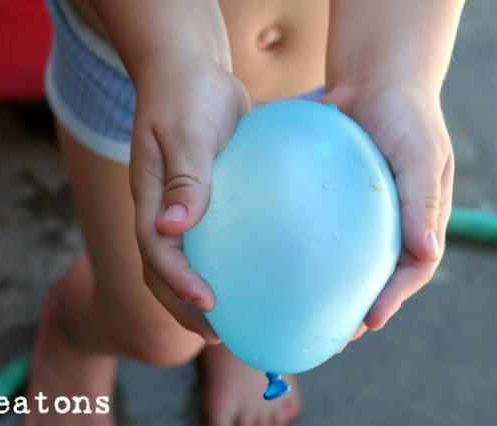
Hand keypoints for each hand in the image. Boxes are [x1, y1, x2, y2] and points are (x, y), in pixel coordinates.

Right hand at [130, 58, 249, 342]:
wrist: (188, 74)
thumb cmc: (186, 95)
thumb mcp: (186, 129)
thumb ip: (184, 177)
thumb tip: (174, 227)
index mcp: (150, 196)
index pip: (155, 249)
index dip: (176, 282)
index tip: (207, 302)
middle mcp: (159, 209)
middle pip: (160, 269)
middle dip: (182, 305)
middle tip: (215, 334)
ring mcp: (176, 208)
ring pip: (179, 262)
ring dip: (195, 296)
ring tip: (227, 322)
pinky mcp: (199, 201)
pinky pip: (204, 243)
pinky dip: (218, 267)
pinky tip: (246, 278)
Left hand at [324, 82, 453, 344]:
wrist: (374, 78)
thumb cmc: (404, 113)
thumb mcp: (421, 153)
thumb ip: (422, 200)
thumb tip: (426, 252)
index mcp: (419, 218)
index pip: (411, 269)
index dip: (393, 299)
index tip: (370, 323)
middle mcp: (390, 220)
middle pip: (376, 273)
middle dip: (357, 304)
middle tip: (332, 332)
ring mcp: (360, 210)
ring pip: (345, 256)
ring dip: (329, 283)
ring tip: (300, 308)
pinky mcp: (332, 196)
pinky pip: (320, 226)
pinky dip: (306, 246)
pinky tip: (278, 258)